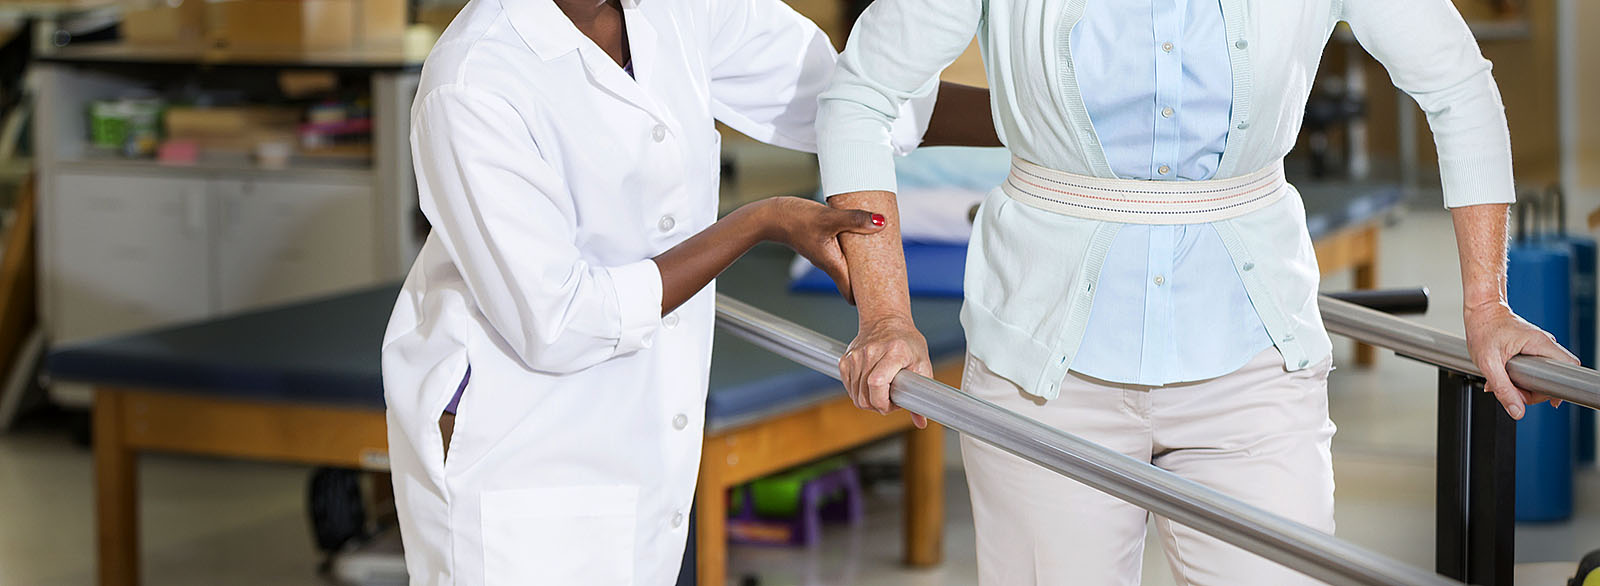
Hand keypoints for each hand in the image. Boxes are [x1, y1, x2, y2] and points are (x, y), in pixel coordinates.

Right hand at [757, 197, 884, 302]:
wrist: (771, 216)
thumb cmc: (795, 220)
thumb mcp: (829, 218)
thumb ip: (855, 220)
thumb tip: (881, 222)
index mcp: (833, 265)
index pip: (852, 293)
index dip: (868, 299)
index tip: (883, 299)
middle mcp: (830, 264)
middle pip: (853, 282)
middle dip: (870, 283)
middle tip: (889, 279)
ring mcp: (825, 255)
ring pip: (849, 266)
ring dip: (863, 265)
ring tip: (882, 256)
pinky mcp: (823, 245)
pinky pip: (844, 253)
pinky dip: (854, 251)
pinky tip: (863, 236)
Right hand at [840, 315, 931, 427]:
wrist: (884, 321)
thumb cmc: (906, 342)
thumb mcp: (922, 363)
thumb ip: (922, 392)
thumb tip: (921, 421)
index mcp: (894, 351)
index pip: (877, 383)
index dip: (883, 402)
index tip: (893, 403)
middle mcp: (871, 352)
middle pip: (865, 396)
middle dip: (878, 405)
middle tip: (890, 398)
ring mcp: (856, 356)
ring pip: (856, 396)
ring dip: (869, 400)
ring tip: (883, 389)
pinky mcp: (845, 360)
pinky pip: (849, 388)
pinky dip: (860, 392)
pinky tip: (870, 384)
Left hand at [1464, 301, 1580, 419]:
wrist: (1480, 311)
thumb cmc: (1483, 329)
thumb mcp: (1488, 363)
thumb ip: (1503, 389)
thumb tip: (1517, 411)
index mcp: (1541, 344)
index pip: (1568, 369)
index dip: (1557, 387)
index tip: (1541, 395)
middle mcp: (1545, 344)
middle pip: (1554, 377)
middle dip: (1533, 389)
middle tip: (1512, 388)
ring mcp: (1539, 346)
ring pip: (1541, 375)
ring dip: (1523, 383)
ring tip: (1503, 378)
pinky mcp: (1531, 348)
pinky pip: (1533, 369)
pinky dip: (1519, 376)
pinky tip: (1504, 374)